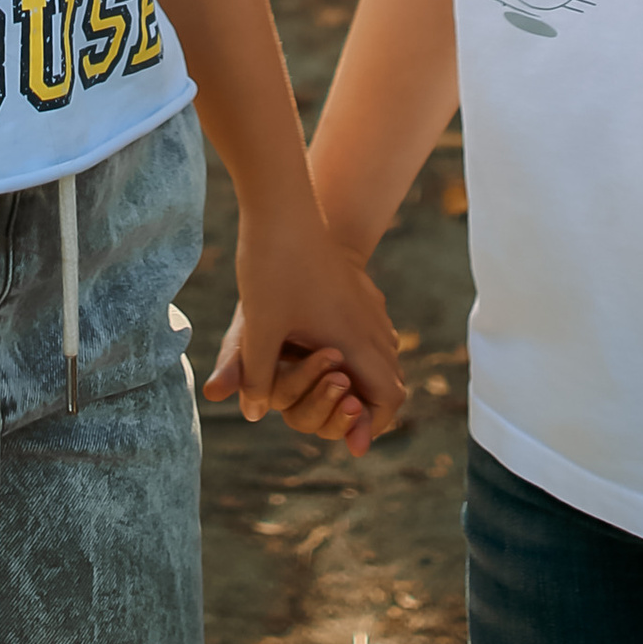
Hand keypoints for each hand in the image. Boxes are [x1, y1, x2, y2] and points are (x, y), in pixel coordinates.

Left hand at [204, 208, 402, 454]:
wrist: (283, 202)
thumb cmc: (272, 264)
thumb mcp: (260, 326)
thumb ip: (258, 375)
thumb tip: (253, 413)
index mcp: (356, 338)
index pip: (388, 398)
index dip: (373, 425)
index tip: (350, 441)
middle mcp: (370, 323)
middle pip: (389, 379)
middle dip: (368, 405)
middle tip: (339, 420)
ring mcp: (366, 302)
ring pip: (382, 352)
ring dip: (363, 376)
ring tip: (332, 390)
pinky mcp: (356, 287)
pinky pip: (370, 330)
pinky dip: (358, 351)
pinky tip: (326, 350)